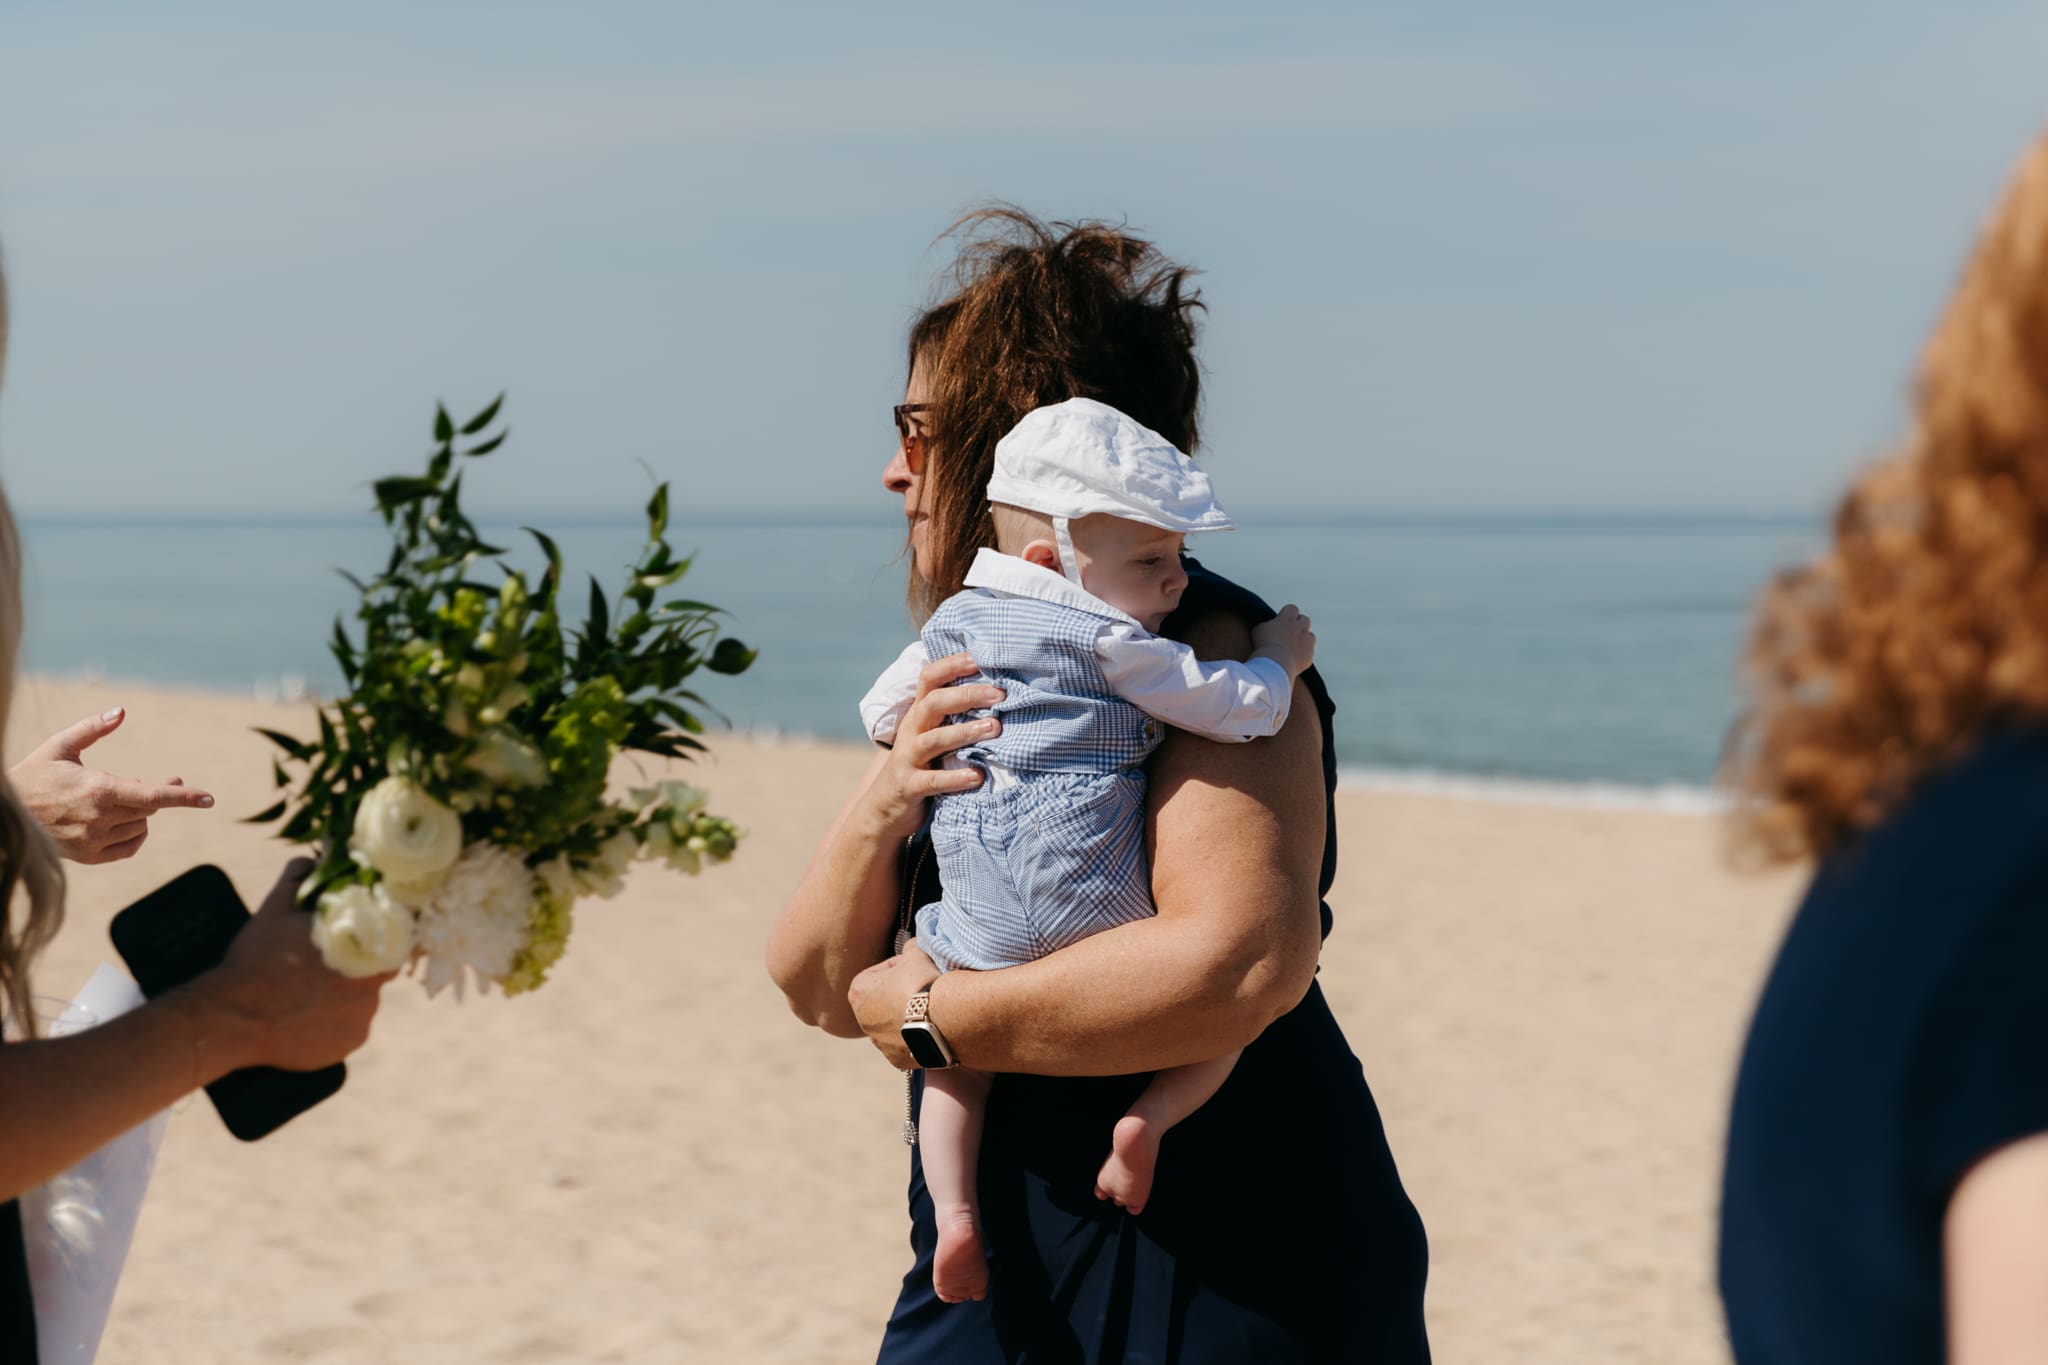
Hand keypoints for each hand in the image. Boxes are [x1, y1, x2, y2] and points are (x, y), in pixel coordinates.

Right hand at [8, 708, 214, 862]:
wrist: (5, 813)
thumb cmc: (33, 775)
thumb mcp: (59, 746)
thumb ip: (92, 728)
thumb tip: (122, 712)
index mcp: (98, 790)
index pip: (153, 796)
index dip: (184, 797)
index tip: (209, 798)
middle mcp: (99, 819)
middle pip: (150, 809)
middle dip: (164, 792)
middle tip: (170, 778)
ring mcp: (93, 841)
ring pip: (141, 827)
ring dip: (143, 811)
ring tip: (128, 794)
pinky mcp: (88, 857)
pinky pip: (129, 848)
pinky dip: (136, 834)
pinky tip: (130, 820)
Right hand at [201, 860, 390, 1074]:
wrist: (232, 1018)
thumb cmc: (256, 961)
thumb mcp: (274, 910)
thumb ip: (299, 880)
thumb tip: (310, 859)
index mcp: (367, 949)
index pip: (395, 940)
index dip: (378, 938)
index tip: (356, 941)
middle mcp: (373, 987)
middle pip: (376, 973)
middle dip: (355, 969)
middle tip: (319, 970)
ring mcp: (362, 1019)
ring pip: (361, 1003)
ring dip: (343, 998)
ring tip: (304, 996)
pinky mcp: (348, 1045)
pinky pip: (348, 1030)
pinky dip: (333, 1025)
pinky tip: (305, 1018)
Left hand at [848, 937, 940, 1068]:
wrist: (947, 1017)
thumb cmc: (924, 981)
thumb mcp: (916, 953)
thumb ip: (909, 948)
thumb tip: (911, 948)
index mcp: (858, 992)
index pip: (876, 973)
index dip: (897, 967)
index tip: (913, 966)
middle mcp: (863, 1022)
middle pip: (883, 1002)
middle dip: (900, 994)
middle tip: (924, 985)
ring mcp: (881, 1044)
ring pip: (894, 1026)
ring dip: (909, 1017)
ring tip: (933, 1007)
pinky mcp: (899, 1060)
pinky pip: (908, 1044)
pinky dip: (919, 1036)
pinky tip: (935, 1027)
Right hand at [866, 653, 1004, 840]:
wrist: (884, 808)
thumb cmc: (920, 765)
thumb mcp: (931, 735)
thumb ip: (952, 715)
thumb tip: (996, 691)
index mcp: (918, 714)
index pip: (929, 678)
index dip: (951, 665)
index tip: (980, 659)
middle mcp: (911, 731)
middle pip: (934, 703)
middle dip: (967, 695)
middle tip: (999, 694)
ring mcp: (908, 759)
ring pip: (934, 739)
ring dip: (965, 731)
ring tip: (994, 727)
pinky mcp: (909, 786)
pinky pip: (933, 780)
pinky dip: (956, 778)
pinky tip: (977, 776)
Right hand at [1251, 605, 1315, 677]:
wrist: (1275, 664)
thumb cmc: (1264, 645)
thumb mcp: (1258, 630)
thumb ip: (1266, 624)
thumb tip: (1269, 624)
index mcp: (1286, 619)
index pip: (1292, 609)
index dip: (1287, 613)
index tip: (1282, 620)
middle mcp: (1299, 627)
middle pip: (1305, 619)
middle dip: (1299, 624)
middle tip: (1290, 632)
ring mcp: (1306, 641)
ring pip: (1311, 635)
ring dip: (1304, 639)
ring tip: (1293, 646)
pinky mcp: (1309, 654)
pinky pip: (1310, 651)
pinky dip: (1304, 654)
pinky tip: (1294, 658)